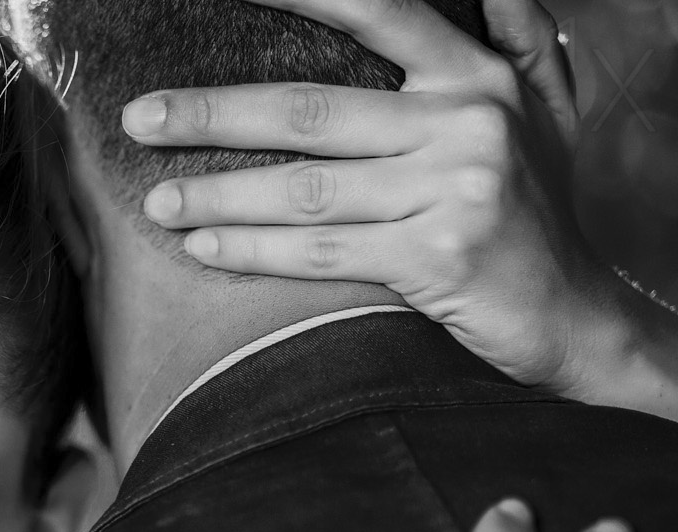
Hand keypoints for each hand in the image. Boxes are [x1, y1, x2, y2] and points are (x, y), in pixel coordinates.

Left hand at [118, 0, 662, 400]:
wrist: (576, 317)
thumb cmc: (539, 213)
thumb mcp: (542, 114)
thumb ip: (516, 40)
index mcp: (477, 76)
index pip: (379, 14)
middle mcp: (466, 121)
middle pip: (308, 111)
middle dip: (211, 115)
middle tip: (140, 119)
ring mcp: (453, 189)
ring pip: (304, 188)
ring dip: (217, 195)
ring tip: (157, 202)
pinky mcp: (436, 257)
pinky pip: (320, 251)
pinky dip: (253, 251)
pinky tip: (203, 248)